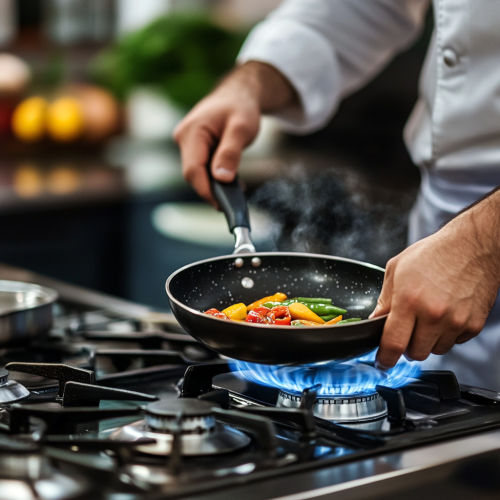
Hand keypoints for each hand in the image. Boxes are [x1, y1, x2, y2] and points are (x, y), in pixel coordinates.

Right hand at [174, 61, 296, 205]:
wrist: (238, 94)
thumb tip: (222, 178)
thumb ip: (231, 152)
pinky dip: (215, 178)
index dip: (206, 190)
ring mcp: (188, 144)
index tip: (222, 204)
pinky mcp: (195, 148)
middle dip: (212, 190)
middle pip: (193, 174)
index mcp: (191, 132)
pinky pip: (202, 169)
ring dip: (215, 185)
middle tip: (234, 201)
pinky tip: (231, 183)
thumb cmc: (240, 106)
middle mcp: (184, 138)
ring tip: (236, 191)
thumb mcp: (241, 128)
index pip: (192, 170)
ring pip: (198, 173)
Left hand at [371, 189, 499, 368]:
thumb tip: (375, 322)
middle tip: (407, 329)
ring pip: (434, 350)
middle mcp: (433, 314)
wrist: (472, 246)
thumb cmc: (433, 254)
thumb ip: (384, 300)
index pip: (393, 343)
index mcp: (409, 300)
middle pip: (414, 353)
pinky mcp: (473, 325)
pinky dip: (446, 334)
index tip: (382, 361)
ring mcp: (455, 322)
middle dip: (406, 346)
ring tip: (428, 316)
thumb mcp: (397, 270)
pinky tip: (445, 314)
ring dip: (427, 340)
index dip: (385, 357)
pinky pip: (454, 343)